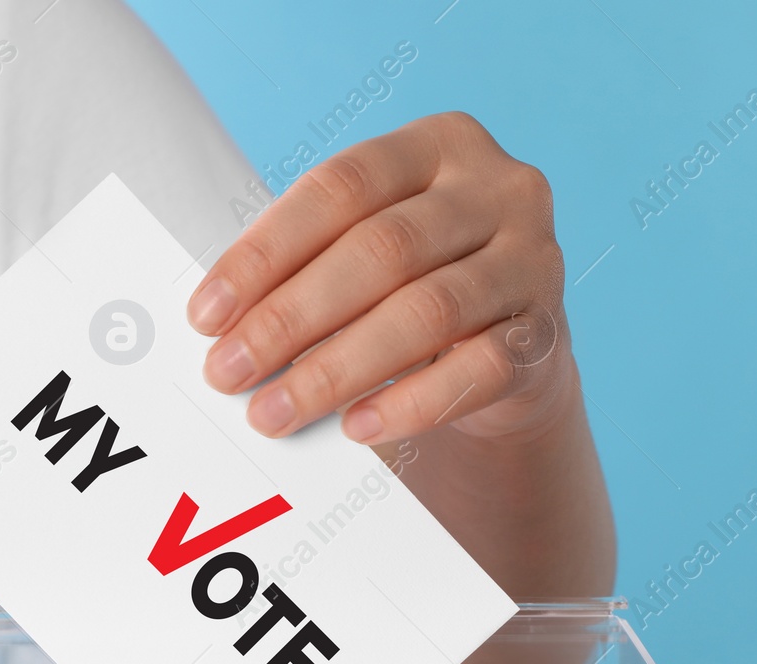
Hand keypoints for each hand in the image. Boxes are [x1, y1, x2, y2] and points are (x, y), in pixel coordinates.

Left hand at [187, 111, 573, 445]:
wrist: (516, 346)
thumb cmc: (416, 285)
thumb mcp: (370, 249)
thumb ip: (311, 262)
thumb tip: (222, 324)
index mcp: (438, 144)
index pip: (339, 188)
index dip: (265, 253)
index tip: (206, 316)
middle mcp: (499, 189)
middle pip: (381, 251)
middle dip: (290, 319)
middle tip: (229, 374)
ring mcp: (535, 260)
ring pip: (427, 312)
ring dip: (337, 369)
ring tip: (275, 411)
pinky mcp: (550, 335)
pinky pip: (478, 370)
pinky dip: (410, 403)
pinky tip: (357, 426)